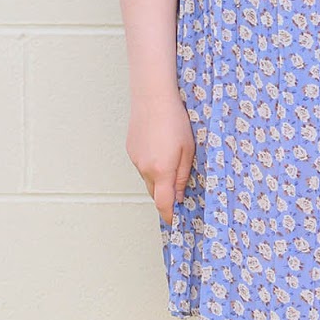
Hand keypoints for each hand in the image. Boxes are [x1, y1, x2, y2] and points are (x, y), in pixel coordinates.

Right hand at [126, 91, 195, 226]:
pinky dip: (151, 165)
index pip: (163, 204)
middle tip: (179, 190)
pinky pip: (142, 165)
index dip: (169, 215)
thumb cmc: (174, 120)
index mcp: (161, 171)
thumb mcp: (188, 150)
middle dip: (166, 196)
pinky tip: (160, 149)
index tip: (174, 221)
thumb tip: (179, 195)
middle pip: (155, 193)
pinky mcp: (131, 150)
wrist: (153, 98)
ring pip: (148, 179)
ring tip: (171, 160)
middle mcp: (145, 169)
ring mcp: (135, 159)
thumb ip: (183, 176)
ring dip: (159, 178)